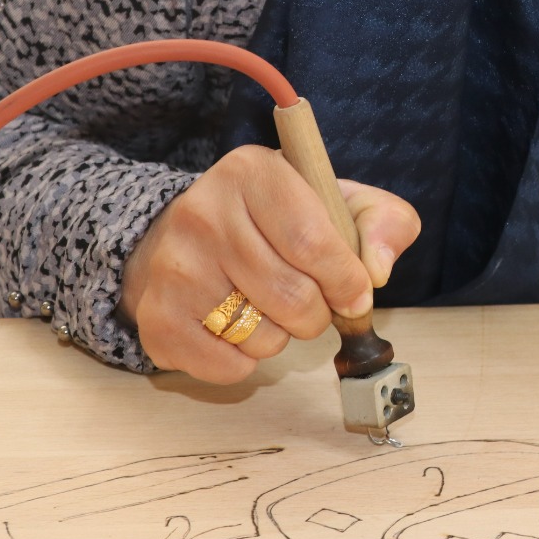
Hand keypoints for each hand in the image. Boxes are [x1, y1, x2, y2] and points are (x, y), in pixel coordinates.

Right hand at [118, 145, 420, 383]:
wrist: (183, 236)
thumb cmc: (276, 220)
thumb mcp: (335, 200)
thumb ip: (382, 222)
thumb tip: (376, 270)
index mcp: (253, 172)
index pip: (312, 242)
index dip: (345, 280)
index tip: (356, 295)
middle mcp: (203, 213)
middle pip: (291, 295)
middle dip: (318, 312)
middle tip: (311, 301)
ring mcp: (174, 267)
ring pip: (263, 335)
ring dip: (282, 334)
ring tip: (266, 305)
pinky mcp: (156, 318)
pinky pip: (229, 365)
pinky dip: (247, 360)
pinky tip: (237, 327)